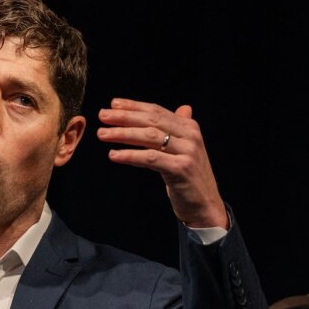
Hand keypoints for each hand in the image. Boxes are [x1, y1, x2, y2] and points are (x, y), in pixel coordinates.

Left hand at [96, 98, 226, 228]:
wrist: (206, 205)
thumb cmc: (189, 177)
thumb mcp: (186, 150)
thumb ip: (181, 129)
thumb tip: (184, 107)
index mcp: (189, 127)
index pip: (157, 111)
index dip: (134, 106)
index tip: (113, 104)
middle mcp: (190, 136)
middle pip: (151, 121)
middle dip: (124, 117)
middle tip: (102, 116)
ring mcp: (187, 152)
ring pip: (149, 137)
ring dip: (122, 134)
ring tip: (102, 134)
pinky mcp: (181, 168)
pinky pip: (150, 158)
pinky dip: (130, 155)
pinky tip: (114, 155)